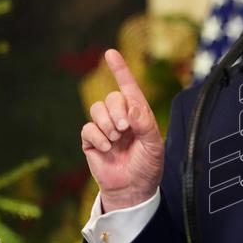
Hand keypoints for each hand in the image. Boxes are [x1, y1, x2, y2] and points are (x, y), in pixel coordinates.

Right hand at [81, 49, 163, 211]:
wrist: (133, 189)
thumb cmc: (148, 166)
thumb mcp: (154, 144)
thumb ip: (145, 123)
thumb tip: (130, 108)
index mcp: (138, 114)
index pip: (129, 87)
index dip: (120, 69)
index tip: (110, 53)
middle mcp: (120, 118)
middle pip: (111, 98)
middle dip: (117, 110)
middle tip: (125, 129)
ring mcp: (105, 129)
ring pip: (96, 109)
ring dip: (107, 123)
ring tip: (116, 139)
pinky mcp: (91, 141)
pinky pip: (88, 128)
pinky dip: (97, 137)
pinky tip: (106, 149)